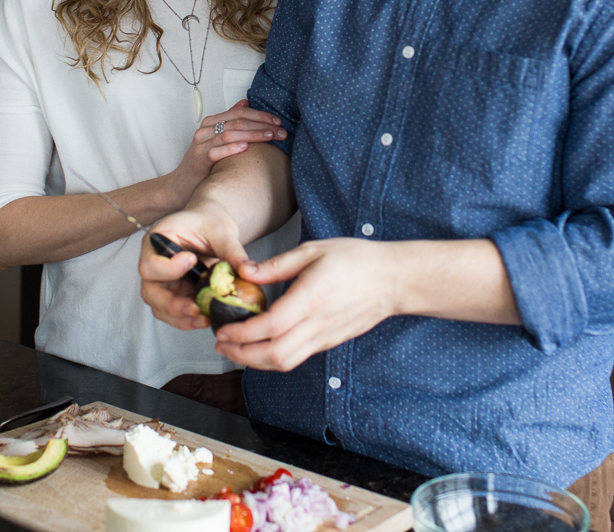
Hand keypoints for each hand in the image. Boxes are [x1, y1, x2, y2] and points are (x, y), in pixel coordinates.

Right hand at [139, 202, 251, 330]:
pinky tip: (206, 318)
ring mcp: (164, 282)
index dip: (168, 268)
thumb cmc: (210, 221)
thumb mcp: (221, 230)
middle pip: (151, 293)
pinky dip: (188, 320)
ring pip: (161, 308)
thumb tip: (247, 271)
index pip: (150, 264)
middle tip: (195, 308)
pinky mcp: (176, 294)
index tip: (192, 260)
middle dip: (173, 305)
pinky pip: (175, 313)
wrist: (212, 226)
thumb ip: (231, 250)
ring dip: (181, 318)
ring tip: (204, 319)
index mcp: (157, 242)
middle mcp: (155, 264)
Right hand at [165, 101, 285, 202]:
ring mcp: (200, 145)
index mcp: (211, 122)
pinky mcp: (198, 160)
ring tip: (270, 137)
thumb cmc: (203, 162)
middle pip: (237, 122)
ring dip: (252, 134)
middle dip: (261, 125)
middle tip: (281, 131)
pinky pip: (215, 151)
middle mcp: (205, 131)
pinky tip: (245, 147)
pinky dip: (231, 148)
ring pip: (229, 134)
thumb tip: (245, 102)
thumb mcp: (216, 139)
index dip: (260, 115)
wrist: (181, 185)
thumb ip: (230, 120)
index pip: (239, 112)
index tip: (278, 122)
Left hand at [213, 239, 398, 371]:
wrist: (392, 279)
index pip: (270, 326)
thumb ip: (276, 265)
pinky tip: (261, 346)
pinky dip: (273, 358)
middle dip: (242, 355)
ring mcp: (325, 337)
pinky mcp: (329, 342)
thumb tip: (244, 271)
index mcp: (311, 298)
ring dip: (255, 361)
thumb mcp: (313, 250)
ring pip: (285, 363)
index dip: (242, 334)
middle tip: (221, 344)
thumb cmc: (356, 260)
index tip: (222, 329)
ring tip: (236, 350)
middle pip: (274, 354)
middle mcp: (317, 323)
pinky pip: (297, 357)